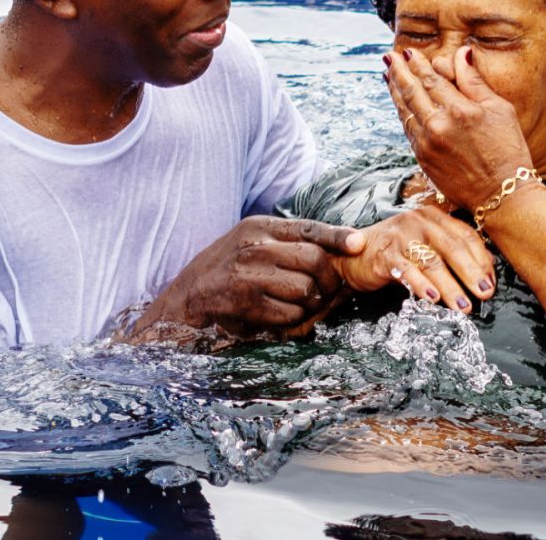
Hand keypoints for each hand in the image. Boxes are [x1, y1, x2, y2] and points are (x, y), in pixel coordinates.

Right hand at [129, 216, 363, 340]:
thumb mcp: (253, 242)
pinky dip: (294, 320)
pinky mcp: (247, 303)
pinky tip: (281, 316)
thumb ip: (289, 242)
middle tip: (329, 292)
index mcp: (259, 226)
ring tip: (300, 304)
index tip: (358, 245)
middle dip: (329, 281)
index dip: (338, 237)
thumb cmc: (228, 268)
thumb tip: (339, 248)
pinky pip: (291, 314)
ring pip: (306, 290)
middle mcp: (255, 246)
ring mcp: (250, 274)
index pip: (308, 228)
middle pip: (315, 261)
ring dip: (310, 303)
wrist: (186, 297)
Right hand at [336, 204, 495, 312]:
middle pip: (452, 247)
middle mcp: (420, 222)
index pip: (466, 236)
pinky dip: (421, 286)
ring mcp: (401, 236)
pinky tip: (433, 300)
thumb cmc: (396, 252)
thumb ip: (451, 254)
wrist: (353, 253)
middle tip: (484, 294)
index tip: (491, 283)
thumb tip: (486, 272)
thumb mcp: (426, 247)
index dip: (481, 260)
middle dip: (471, 273)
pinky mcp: (385, 254)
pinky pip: (407, 271)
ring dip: (450, 287)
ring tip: (463, 307)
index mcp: (434, 217)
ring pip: (432, 262)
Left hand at [385, 46, 532, 211]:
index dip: (417, 64)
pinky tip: (400, 104)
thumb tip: (462, 52)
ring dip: (395, 91)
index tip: (408, 52)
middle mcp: (438, 125)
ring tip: (388, 75)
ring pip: (405, 110)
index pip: (431, 79)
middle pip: (411, 91)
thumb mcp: (500, 109)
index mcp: (460, 109)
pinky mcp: (423, 159)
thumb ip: (474, 81)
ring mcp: (427, 143)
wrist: (502, 194)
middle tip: (389, 57)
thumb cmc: (508, 149)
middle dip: (399, 72)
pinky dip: (401, 113)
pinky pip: (407, 129)